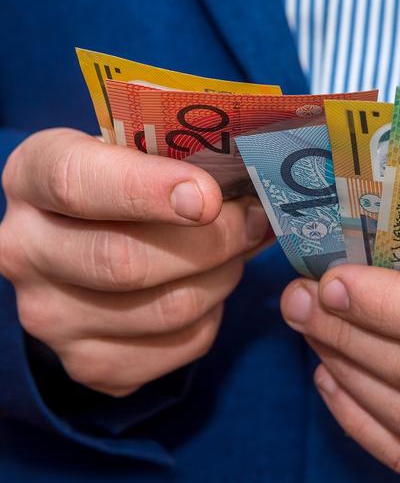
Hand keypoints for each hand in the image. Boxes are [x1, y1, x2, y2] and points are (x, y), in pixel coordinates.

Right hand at [0, 128, 268, 396]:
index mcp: (33, 177)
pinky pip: (182, 346)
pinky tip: (207, 288)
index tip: (208, 197)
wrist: (81, 251)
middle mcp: (25, 252)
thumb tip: (253, 188)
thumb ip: (177, 162)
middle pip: (127, 262)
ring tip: (233, 253)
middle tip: (252, 222)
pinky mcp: (89, 364)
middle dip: (212, 242)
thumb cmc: (121, 192)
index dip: (148, 191)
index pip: (77, 184)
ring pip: (168, 310)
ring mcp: (51, 318)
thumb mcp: (132, 155)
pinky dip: (213, 316)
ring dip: (222, 277)